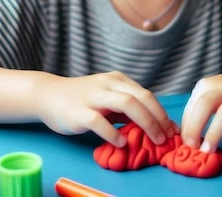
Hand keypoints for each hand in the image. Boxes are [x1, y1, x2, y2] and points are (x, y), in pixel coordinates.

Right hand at [35, 70, 176, 146]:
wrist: (48, 95)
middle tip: (167, 137)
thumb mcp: (106, 97)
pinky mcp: (79, 112)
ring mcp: (93, 96)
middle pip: (140, 97)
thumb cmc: (81, 98)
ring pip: (126, 104)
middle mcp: (107, 84)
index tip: (172, 130)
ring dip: (146, 122)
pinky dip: (114, 133)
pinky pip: (100, 122)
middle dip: (159, 118)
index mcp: (116, 79)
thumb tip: (153, 124)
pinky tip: (122, 142)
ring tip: (154, 139)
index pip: (146, 94)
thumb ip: (125, 108)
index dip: (162, 112)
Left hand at [181, 58, 221, 154]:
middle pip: (204, 105)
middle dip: (195, 127)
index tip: (185, 145)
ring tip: (209, 150)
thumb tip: (188, 135)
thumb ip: (201, 109)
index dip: (186, 128)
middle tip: (192, 147)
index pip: (191, 108)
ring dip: (215, 132)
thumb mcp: (214, 93)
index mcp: (206, 86)